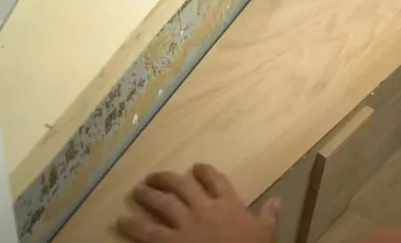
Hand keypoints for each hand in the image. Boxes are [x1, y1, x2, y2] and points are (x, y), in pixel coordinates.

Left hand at [116, 163, 278, 242]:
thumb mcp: (266, 233)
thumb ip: (269, 215)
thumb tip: (278, 200)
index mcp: (228, 204)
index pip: (215, 180)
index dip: (205, 172)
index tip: (196, 167)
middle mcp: (204, 208)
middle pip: (183, 186)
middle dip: (167, 179)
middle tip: (154, 176)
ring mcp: (185, 225)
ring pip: (163, 203)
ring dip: (148, 195)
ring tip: (137, 190)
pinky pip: (148, 232)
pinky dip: (133, 226)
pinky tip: (121, 221)